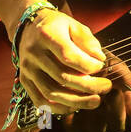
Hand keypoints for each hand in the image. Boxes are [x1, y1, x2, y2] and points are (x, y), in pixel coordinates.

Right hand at [17, 9, 130, 131]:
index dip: (87, 65)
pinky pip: (40, 101)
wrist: (29, 28)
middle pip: (62, 77)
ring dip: (76, 101)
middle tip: (106, 87)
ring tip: (95, 100)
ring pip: (52, 93)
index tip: (101, 66)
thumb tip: (99, 59)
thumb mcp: (73, 24)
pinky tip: (75, 106)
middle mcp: (34, 53)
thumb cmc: (56, 26)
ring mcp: (28, 69)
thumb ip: (88, 40)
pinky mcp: (25, 81)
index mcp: (46, 35)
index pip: (68, 56)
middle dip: (88, 86)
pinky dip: (58, 107)